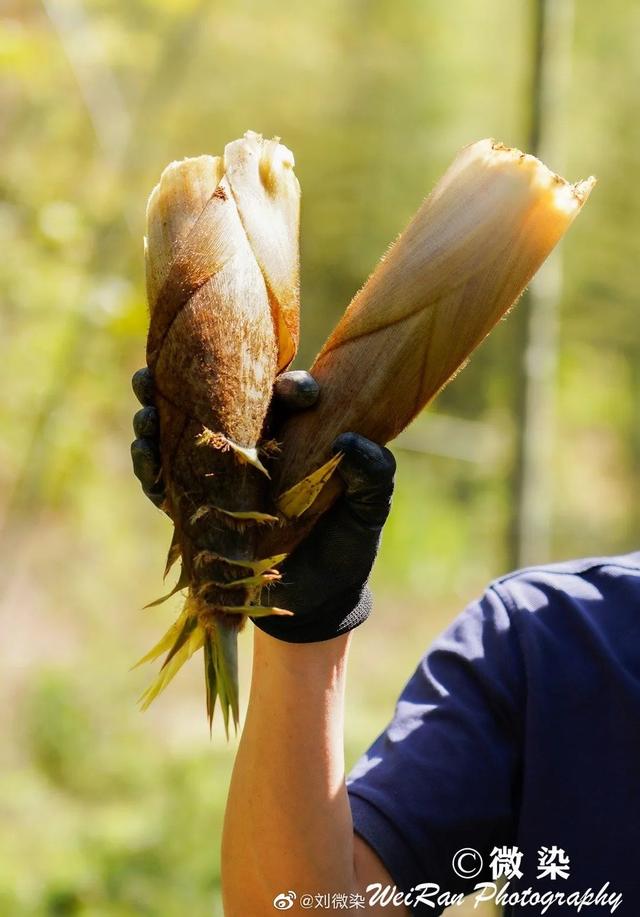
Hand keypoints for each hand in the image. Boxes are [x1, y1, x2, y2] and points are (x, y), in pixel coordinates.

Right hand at [130, 366, 394, 642]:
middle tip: (161, 372)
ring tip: (145, 411)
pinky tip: (144, 451)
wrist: (317, 598)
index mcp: (292, 431)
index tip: (293, 392)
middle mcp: (249, 443)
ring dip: (153, 416)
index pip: (283, 392)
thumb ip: (374, 474)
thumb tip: (349, 442)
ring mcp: (217, 473)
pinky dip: (149, 465)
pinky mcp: (197, 506)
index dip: (287, 385)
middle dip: (181, 380)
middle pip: (210, 398)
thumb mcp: (368, 508)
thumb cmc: (346, 545)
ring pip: (176, 433)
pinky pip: (164, 480)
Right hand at [130, 367, 319, 509]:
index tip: (150, 368)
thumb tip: (305, 391)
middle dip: (144, 396)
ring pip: (148, 444)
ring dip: (143, 433)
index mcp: (198, 403)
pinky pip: (154, 483)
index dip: (153, 376)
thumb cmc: (281, 439)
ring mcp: (175, 464)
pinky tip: (150, 459)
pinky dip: (148, 470)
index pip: (167, 384)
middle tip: (146, 386)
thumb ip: (294, 395)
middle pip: (152, 409)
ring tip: (149, 423)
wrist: (282, 497)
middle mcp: (181, 431)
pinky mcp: (177, 497)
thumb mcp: (288, 412)